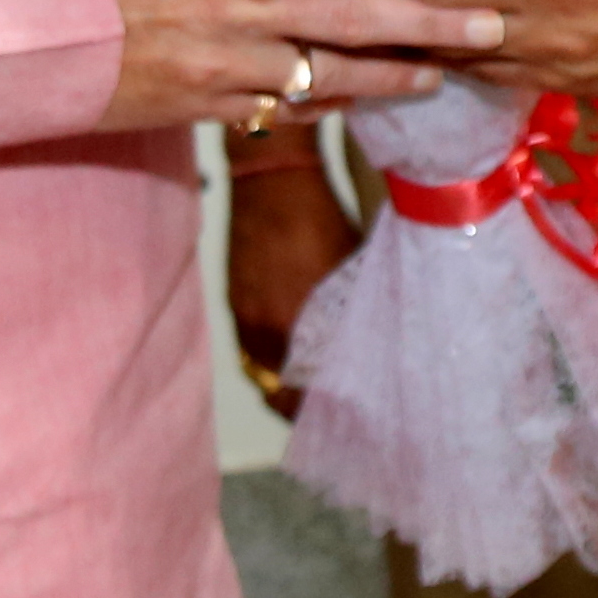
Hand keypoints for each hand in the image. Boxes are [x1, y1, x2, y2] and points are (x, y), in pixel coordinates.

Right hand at [81, 0, 503, 134]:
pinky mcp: (210, 112)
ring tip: (439, 75)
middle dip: (430, 29)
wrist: (25, 44)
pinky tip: (353, 99)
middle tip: (492, 27)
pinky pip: (285, 112)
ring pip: (332, 82)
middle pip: (358, 27)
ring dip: (389, 79)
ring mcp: (232, 75)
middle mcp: (245, 22)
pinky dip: (325, 104)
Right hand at [225, 150, 356, 419]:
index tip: (342, 418)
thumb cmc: (321, 219)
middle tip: (329, 409)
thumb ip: (350, 318)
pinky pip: (249, 347)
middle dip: (301, 406)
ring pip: (262, 372)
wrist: (271, 179)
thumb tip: (364, 353)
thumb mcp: (347, 271)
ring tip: (310, 387)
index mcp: (295, 325)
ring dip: (283, 383)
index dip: (320, 412)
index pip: (303, 395)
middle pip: (278, 393)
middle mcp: (263, 329)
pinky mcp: (232, 301)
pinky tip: (289, 351)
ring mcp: (242, 316)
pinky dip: (269, 356)